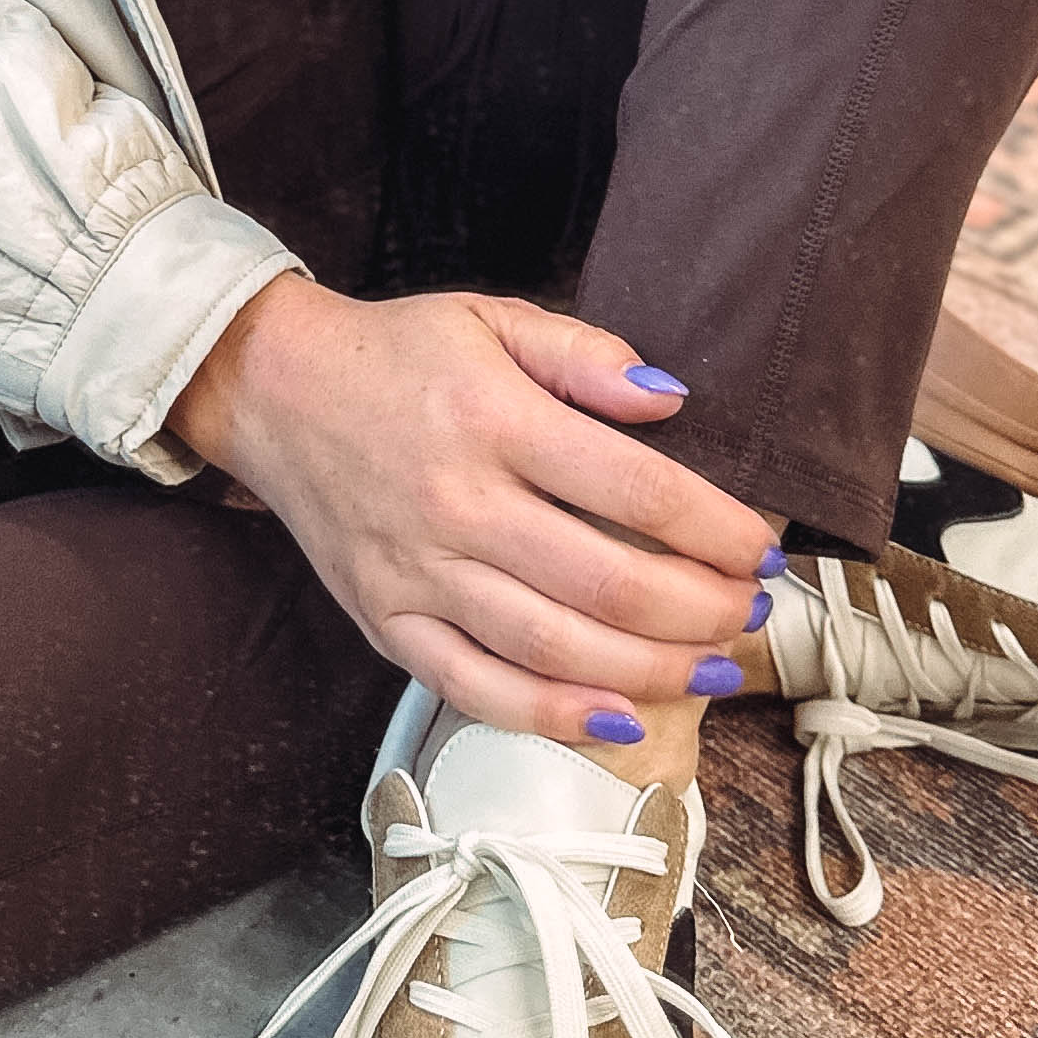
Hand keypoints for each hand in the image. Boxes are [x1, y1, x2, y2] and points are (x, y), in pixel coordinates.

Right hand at [169, 278, 772, 746]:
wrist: (275, 391)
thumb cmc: (399, 355)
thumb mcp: (492, 318)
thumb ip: (586, 353)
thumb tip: (672, 397)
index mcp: (493, 419)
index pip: (634, 489)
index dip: (716, 529)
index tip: (762, 549)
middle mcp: (457, 504)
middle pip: (608, 584)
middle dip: (703, 610)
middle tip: (751, 611)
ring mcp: (418, 573)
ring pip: (555, 649)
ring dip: (653, 671)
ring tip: (716, 669)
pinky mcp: (387, 623)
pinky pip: (478, 689)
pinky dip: (553, 716)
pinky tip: (619, 719)